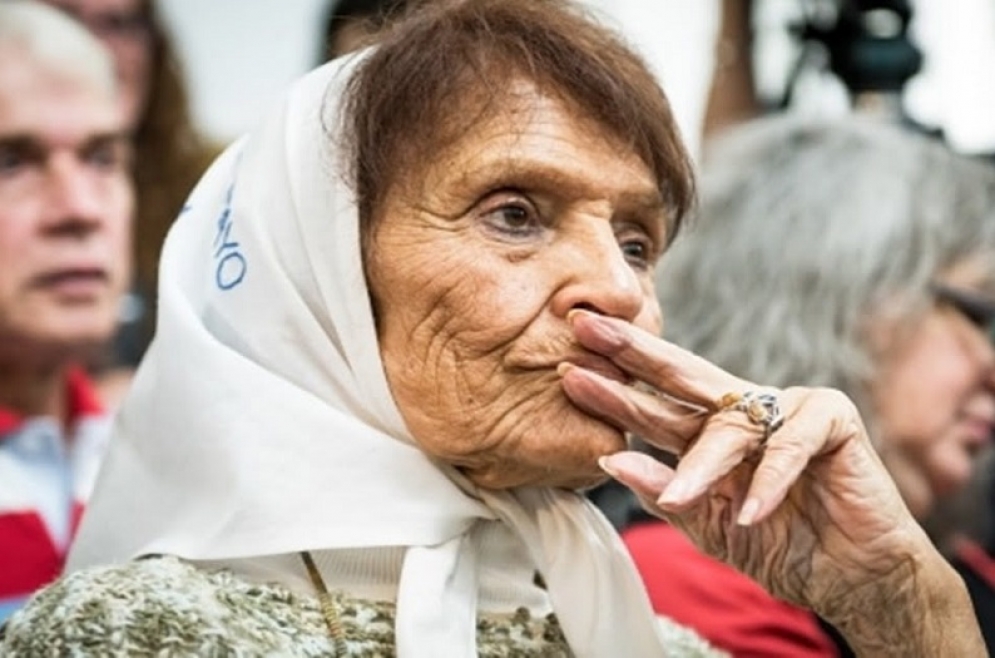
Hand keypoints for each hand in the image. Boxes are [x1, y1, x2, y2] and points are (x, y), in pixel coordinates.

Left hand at [559, 310, 983, 654]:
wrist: (850, 576)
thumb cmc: (777, 543)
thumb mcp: (705, 521)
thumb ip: (664, 489)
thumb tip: (610, 459)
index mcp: (709, 430)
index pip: (655, 401)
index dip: (615, 384)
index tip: (568, 368)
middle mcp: (743, 410)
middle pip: (682, 377)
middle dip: (634, 354)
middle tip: (587, 329)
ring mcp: (786, 407)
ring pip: (731, 423)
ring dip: (704, 463)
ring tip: (680, 497)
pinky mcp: (832, 419)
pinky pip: (790, 445)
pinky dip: (770, 482)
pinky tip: (751, 512)